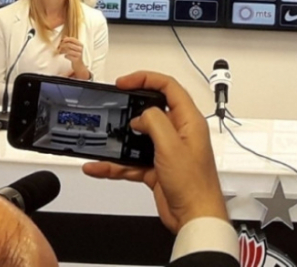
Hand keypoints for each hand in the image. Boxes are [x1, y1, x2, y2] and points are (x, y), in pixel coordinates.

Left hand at [57, 37, 83, 64]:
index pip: (73, 39)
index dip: (66, 39)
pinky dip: (65, 56)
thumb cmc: (76, 55)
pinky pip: (68, 56)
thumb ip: (70, 42)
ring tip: (60, 52)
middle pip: (69, 44)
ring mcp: (79, 54)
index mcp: (80, 44)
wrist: (79, 66)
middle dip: (62, 45)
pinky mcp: (76, 60)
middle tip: (59, 47)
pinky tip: (65, 56)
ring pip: (68, 50)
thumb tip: (64, 36)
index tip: (61, 41)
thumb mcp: (74, 48)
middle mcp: (80, 49)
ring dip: (62, 51)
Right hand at [81, 71, 227, 233]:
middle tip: (113, 103)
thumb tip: (142, 116)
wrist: (194, 217)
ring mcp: (167, 151)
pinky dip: (116, 164)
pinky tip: (100, 166)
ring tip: (103, 138)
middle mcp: (179, 133)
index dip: (146, 79)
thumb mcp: (172, 146)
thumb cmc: (195, 185)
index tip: (125, 82)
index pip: (168, 88)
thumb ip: (155, 122)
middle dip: (130, 107)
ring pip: (138, 138)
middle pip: (152, 110)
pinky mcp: (157, 168)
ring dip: (119, 140)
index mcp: (189, 121)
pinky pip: (132, 161)